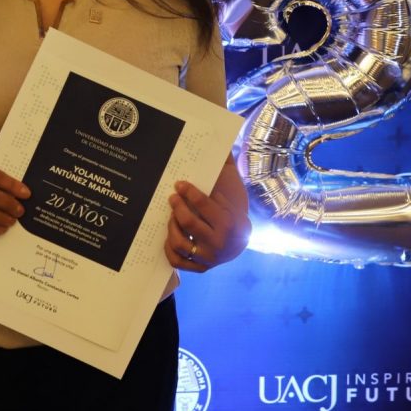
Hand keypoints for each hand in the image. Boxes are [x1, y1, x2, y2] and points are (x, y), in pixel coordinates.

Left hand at [164, 158, 250, 272]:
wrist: (241, 242)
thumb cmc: (232, 213)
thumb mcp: (231, 194)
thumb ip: (225, 169)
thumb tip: (222, 143)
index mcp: (227, 223)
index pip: (202, 204)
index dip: (188, 192)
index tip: (179, 184)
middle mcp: (218, 243)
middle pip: (188, 222)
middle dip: (177, 207)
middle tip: (172, 198)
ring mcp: (208, 257)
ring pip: (179, 243)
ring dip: (171, 227)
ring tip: (171, 217)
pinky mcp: (200, 267)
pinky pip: (178, 262)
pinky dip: (169, 250)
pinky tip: (169, 237)